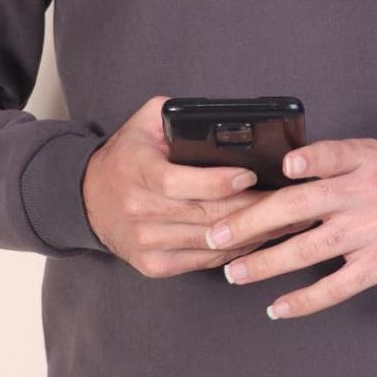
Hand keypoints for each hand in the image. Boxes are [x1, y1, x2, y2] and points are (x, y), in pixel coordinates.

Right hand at [81, 94, 316, 276]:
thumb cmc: (128, 156)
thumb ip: (178, 112)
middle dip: (252, 209)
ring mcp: (144, 242)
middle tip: (289, 201)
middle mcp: (138, 209)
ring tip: (286, 221)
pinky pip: (203, 261)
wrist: (88, 198)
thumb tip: (223, 117)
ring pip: (209, 242)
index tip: (250, 174)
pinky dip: (234, 251)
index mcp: (135, 170)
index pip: (178, 182)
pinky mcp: (153, 265)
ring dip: (252, 233)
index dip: (217, 182)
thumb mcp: (144, 121)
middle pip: (204, 215)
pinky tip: (259, 239)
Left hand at [203, 137, 376, 318]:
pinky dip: (305, 300)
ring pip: (309, 249)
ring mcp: (371, 232)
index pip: (328, 156)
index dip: (305, 161)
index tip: (275, 169)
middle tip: (217, 235)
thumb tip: (283, 168)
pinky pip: (337, 286)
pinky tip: (278, 307)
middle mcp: (362, 195)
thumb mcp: (374, 152)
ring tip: (235, 273)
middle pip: (299, 207)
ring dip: (266, 263)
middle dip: (252, 222)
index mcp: (359, 163)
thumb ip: (333, 158)